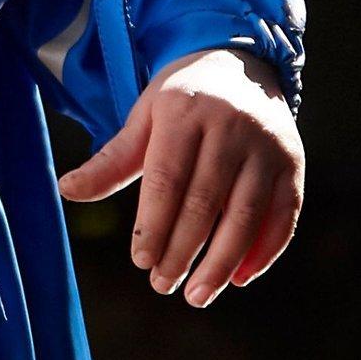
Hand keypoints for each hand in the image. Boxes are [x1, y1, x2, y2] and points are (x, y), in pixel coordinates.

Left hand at [55, 45, 302, 307]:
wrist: (240, 65)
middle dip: (183, 250)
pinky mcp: (294, 163)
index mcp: (185, 111)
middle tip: (163, 285)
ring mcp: (268, 145)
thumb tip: (67, 190)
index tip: (141, 261)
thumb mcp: (144, 118)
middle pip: (206, 201)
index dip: (154, 224)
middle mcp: (232, 126)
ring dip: (222, 261)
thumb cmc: (182, 100)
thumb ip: (111, 160)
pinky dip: (264, 251)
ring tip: (198, 295)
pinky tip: (239, 279)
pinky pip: (283, 214)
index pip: (168, 178)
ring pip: (246, 214)